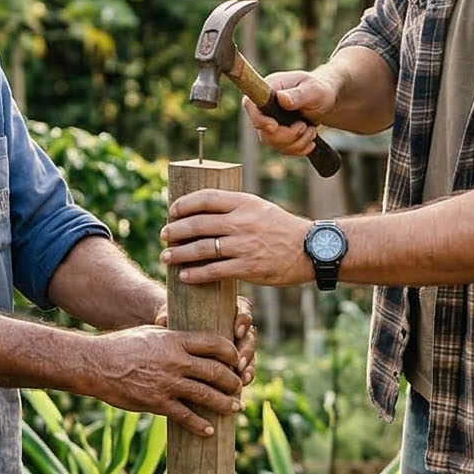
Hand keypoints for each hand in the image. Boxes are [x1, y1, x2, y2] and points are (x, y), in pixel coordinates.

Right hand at [79, 324, 244, 434]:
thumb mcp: (153, 333)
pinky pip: (186, 416)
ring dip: (225, 403)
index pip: (215, 343)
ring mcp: (168, 383)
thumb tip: (194, 343)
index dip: (231, 352)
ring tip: (234, 408)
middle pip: (216, 371)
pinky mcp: (157, 403)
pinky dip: (200, 424)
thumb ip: (175, 339)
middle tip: (239, 386)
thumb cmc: (123, 345)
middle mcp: (176, 361)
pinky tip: (209, 430)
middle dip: (233, 381)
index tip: (237, 359)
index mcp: (176, 340)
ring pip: (207, 395)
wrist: (97, 364)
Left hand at [154, 291, 256, 383]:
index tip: (236, 330)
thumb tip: (163, 319)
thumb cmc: (173, 323)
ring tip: (242, 376)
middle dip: (246, 349)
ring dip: (249, 364)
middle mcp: (235, 326)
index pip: (242, 308)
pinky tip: (244, 382)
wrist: (173, 341)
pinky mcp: (235, 361)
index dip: (243, 319)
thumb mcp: (171, 319)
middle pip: (249, 335)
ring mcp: (237, 344)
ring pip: (250, 353)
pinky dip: (247, 374)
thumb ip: (169, 318)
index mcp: (226, 308)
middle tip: (238, 361)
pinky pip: (246, 367)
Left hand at [162, 190, 310, 287]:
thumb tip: (203, 212)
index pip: (205, 198)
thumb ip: (235, 208)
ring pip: (202, 248)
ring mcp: (244, 245)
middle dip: (175, 230)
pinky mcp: (248, 267)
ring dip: (179, 253)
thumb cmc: (282, 229)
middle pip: (197, 224)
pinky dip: (196, 273)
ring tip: (166, 257)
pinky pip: (214, 270)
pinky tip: (185, 276)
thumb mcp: (260, 208)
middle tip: (164, 236)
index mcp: (244, 202)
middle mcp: (242, 222)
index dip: (183, 204)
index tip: (172, 211)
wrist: (310, 249)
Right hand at [244, 68, 333, 159]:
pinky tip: (310, 139)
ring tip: (311, 131)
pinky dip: (299, 148)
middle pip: (263, 131)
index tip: (274, 126)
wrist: (326, 99)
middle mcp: (265, 107)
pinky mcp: (278, 134)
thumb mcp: (314, 89)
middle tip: (304, 126)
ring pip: (273, 143)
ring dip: (296, 142)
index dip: (259, 119)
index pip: (250, 105)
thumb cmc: (319, 89)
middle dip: (286, 135)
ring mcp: (270, 121)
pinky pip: (283, 149)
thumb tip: (282, 99)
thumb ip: (299, 94)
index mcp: (269, 89)